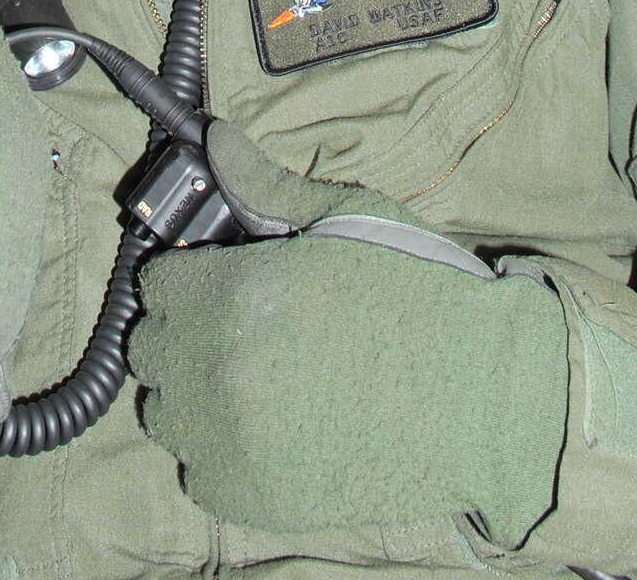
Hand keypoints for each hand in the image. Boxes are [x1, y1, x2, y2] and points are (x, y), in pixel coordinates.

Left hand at [128, 123, 568, 544]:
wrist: (485, 394)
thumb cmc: (420, 293)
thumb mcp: (347, 217)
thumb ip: (265, 185)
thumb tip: (214, 138)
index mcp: (234, 293)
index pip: (156, 284)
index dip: (189, 275)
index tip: (219, 279)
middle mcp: (218, 371)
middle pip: (151, 349)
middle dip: (186, 330)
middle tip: (238, 326)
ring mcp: (231, 442)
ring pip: (167, 414)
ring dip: (196, 393)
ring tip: (256, 378)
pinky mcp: (253, 498)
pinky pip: (198, 474)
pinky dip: (220, 453)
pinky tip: (269, 427)